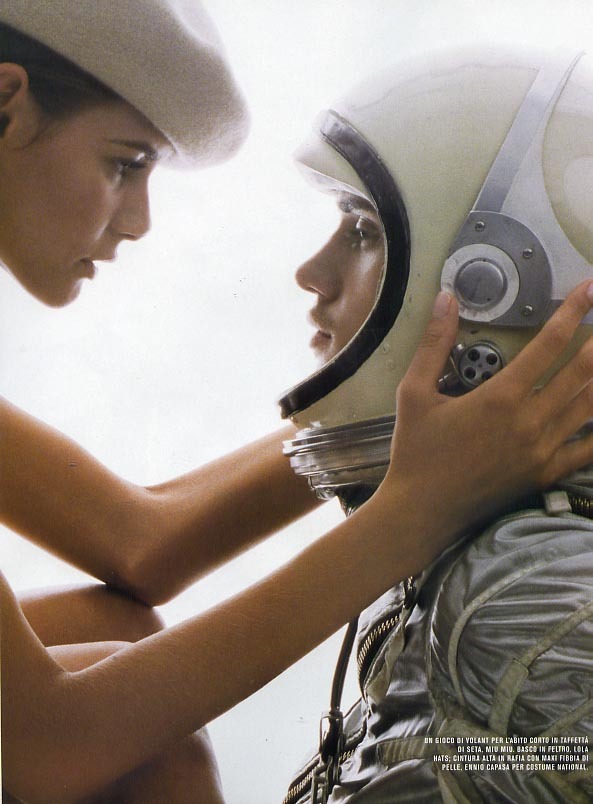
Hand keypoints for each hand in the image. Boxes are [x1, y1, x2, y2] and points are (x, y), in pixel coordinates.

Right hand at [387, 282, 592, 532]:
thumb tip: (445, 299)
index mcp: (501, 398)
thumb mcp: (414, 393)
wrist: (422, 510)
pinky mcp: (546, 474)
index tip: (589, 289)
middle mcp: (531, 422)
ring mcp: (543, 451)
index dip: (573, 312)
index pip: (549, 344)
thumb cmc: (416, 451)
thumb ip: (433, 344)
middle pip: (582, 372)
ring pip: (590, 406)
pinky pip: (588, 449)